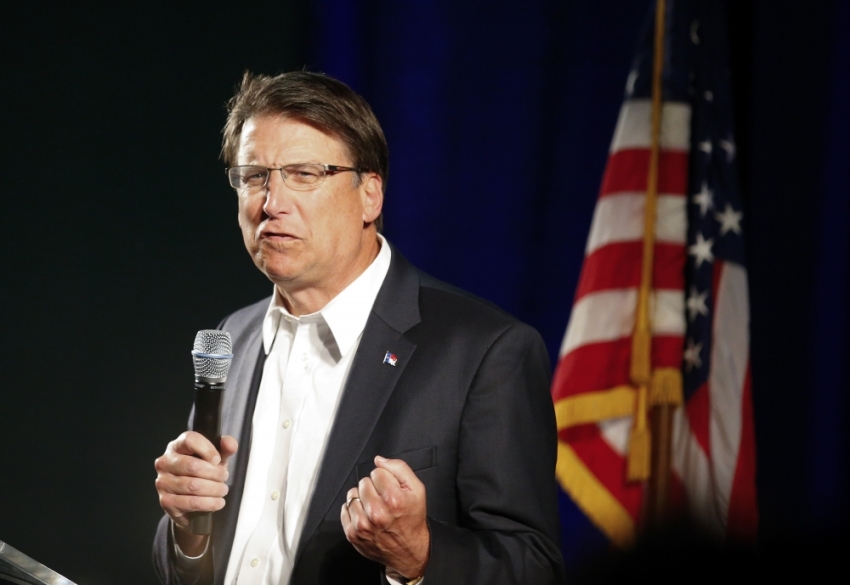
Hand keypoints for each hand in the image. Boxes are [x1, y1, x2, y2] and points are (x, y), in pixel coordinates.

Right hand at [154, 431, 237, 554]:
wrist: (192, 503)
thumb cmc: (203, 474)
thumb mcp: (216, 459)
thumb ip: (225, 448)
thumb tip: (230, 443)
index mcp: (177, 446)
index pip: (189, 440)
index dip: (207, 449)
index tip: (218, 460)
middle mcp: (165, 462)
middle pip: (193, 465)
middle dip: (215, 473)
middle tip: (224, 477)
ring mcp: (163, 482)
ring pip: (194, 485)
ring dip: (214, 489)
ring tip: (222, 490)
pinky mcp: (165, 501)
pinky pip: (191, 502)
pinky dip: (209, 503)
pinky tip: (218, 502)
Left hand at [341, 456, 429, 579]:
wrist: (409, 550)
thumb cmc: (412, 519)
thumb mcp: (417, 490)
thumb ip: (400, 468)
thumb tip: (379, 460)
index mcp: (394, 500)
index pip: (377, 472)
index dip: (385, 478)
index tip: (390, 489)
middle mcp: (377, 514)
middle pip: (363, 482)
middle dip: (373, 487)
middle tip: (383, 499)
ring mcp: (362, 526)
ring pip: (352, 495)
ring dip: (362, 498)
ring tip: (373, 507)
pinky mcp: (353, 534)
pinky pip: (345, 509)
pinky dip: (353, 509)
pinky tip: (365, 515)